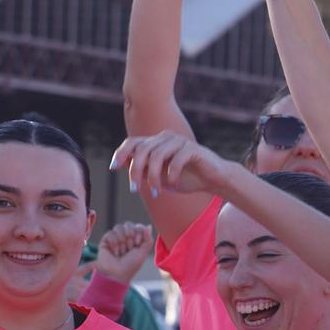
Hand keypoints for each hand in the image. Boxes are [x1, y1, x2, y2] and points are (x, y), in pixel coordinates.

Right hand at [94, 223, 155, 282]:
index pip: (138, 226)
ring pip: (118, 227)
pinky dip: (114, 243)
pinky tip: (115, 252)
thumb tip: (148, 226)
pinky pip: (110, 233)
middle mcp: (126, 237)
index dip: (138, 232)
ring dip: (122, 240)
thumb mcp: (143, 253)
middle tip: (129, 248)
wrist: (117, 273)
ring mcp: (115, 238)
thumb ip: (148, 239)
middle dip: (130, 236)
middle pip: (128, 224)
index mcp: (136, 239)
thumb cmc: (131, 265)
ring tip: (122, 252)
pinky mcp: (105, 240)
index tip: (137, 243)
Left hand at [112, 132, 232, 200]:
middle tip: (134, 189)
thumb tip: (124, 168)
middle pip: (142, 150)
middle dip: (135, 171)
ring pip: (157, 155)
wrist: (215, 180)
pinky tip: (173, 185)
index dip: (121, 153)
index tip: (113, 168)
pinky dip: (172, 175)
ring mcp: (179, 141)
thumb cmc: (188, 178)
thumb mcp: (162, 177)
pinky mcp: (193, 148)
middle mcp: (166, 138)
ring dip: (152, 176)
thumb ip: (145, 171)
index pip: (133, 143)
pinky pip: (176, 160)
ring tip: (155, 191)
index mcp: (157, 142)